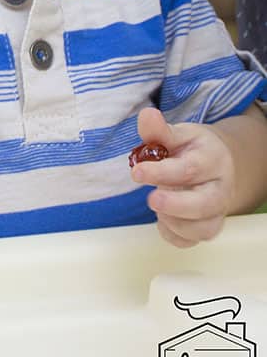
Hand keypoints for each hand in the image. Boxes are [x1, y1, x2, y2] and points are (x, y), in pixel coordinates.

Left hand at [129, 107, 234, 247]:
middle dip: (175, 205)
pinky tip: (162, 220)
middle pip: (205, 204)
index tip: (136, 172)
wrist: (215, 164)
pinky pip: (192, 241)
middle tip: (150, 199)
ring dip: (174, 222)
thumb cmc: (192, 149)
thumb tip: (147, 115)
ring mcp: (216, 211)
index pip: (190, 169)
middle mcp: (219, 188)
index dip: (161, 172)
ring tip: (156, 204)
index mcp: (212, 159)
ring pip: (202, 229)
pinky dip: (174, 235)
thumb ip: (160, 130)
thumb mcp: (179, 134)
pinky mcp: (207, 227)